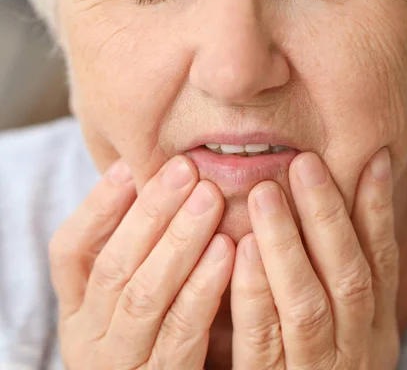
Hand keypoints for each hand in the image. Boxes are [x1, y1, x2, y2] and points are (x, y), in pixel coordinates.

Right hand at [49, 156, 234, 368]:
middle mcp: (90, 335)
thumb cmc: (154, 337)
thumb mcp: (131, 300)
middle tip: (186, 170)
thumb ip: (139, 253)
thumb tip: (158, 183)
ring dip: (179, 241)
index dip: (98, 206)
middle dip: (150, 213)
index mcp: (77, 309)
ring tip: (209, 199)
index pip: (70, 251)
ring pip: (145, 294)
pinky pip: (183, 328)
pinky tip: (226, 250)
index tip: (130, 165)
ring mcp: (123, 360)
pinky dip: (204, 285)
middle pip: (113, 266)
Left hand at [231, 148, 399, 368]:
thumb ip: (336, 275)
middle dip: (328, 216)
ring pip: (309, 304)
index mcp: (376, 327)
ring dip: (289, 246)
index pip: (383, 260)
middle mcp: (357, 347)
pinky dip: (255, 294)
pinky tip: (241, 251)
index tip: (371, 157)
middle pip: (349, 275)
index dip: (378, 209)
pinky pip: (264, 341)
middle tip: (303, 164)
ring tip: (268, 194)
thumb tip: (337, 204)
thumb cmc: (320, 366)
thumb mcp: (346, 326)